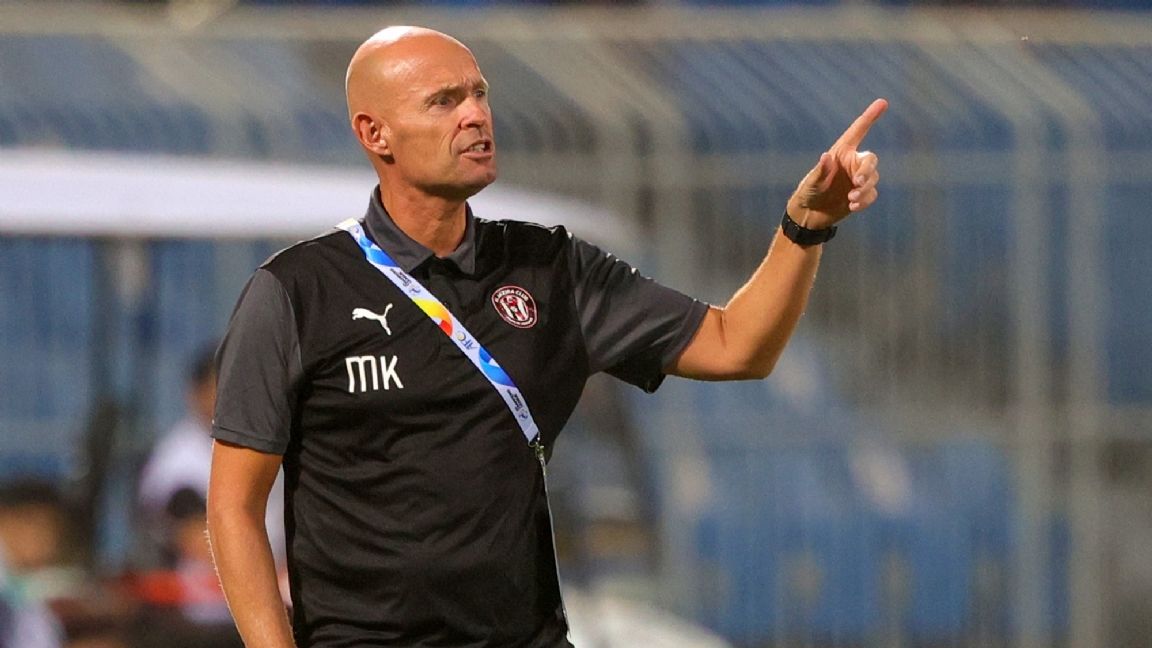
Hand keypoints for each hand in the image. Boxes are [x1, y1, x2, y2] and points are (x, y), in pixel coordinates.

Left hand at [786, 98, 886, 229]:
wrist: (810, 214)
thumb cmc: (808, 192)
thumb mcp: (811, 182)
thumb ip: (821, 171)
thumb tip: (826, 157)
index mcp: (841, 152)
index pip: (858, 131)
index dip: (870, 117)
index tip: (883, 102)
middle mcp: (852, 163)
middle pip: (871, 160)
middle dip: (868, 171)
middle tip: (858, 182)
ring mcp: (858, 179)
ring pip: (873, 179)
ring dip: (865, 189)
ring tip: (851, 198)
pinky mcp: (862, 194)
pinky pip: (871, 194)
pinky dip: (865, 200)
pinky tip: (852, 206)